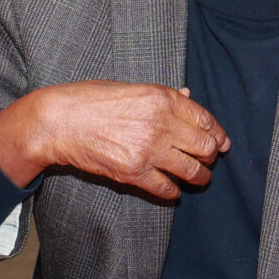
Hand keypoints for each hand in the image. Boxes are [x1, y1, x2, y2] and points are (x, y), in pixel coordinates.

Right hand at [0, 81, 227, 200]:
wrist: (57, 121)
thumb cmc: (89, 100)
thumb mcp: (129, 87)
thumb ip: (163, 95)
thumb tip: (188, 95)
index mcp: (162, 98)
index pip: (205, 119)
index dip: (218, 134)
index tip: (222, 143)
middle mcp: (160, 124)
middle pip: (205, 147)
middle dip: (211, 156)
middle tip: (208, 161)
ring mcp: (148, 150)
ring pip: (192, 170)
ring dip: (199, 177)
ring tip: (198, 179)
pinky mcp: (134, 173)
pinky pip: (166, 188)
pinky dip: (173, 191)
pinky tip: (172, 189)